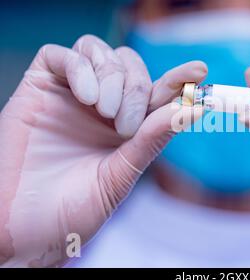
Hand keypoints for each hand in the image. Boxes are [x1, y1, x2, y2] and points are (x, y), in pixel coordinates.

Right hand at [0, 35, 205, 266]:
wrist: (19, 226)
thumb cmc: (69, 210)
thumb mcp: (119, 177)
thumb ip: (151, 141)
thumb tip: (190, 110)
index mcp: (124, 129)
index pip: (157, 93)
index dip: (178, 80)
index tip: (200, 72)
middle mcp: (100, 107)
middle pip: (131, 66)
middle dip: (138, 88)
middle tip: (126, 125)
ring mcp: (70, 95)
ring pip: (101, 52)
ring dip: (113, 77)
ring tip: (104, 112)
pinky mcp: (39, 87)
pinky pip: (63, 55)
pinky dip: (81, 68)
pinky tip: (85, 98)